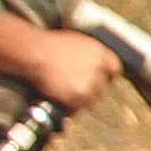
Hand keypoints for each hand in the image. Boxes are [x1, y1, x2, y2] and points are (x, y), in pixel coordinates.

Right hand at [0, 21, 123, 112]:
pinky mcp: (80, 98)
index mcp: (101, 53)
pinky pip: (78, 108)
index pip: (115, 69)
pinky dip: (70, 106)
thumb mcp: (76, 42)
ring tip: (64, 91)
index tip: (98, 79)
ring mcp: (91, 85)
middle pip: (102, 87)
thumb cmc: (49, 45)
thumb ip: (90, 55)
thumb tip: (91, 64)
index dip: (105, 75)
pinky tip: (59, 97)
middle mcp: (100, 69)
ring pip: (91, 99)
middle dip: (91, 89)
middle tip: (74, 86)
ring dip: (80, 99)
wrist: (36, 54)